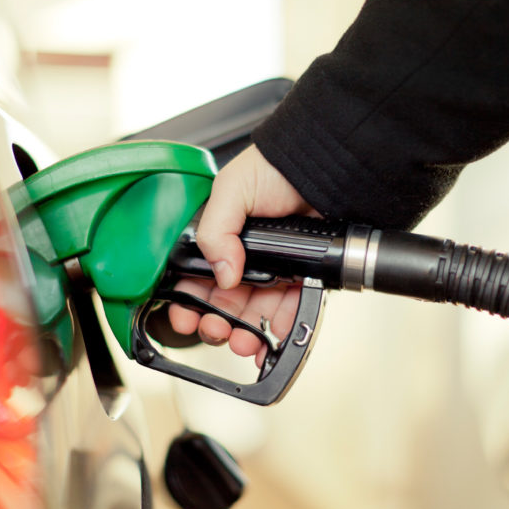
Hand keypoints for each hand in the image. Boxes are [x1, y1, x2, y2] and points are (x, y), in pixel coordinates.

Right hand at [168, 145, 317, 365]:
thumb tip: (222, 274)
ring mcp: (272, 268)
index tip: (185, 318)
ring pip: (253, 311)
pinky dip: (280, 325)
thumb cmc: (276, 166)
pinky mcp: (300, 275)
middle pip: (223, 302)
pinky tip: (272, 334)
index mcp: (219, 237)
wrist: (323, 166)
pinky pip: (288, 307)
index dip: (188, 302)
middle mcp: (243, 256)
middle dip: (216, 324)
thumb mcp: (231, 189)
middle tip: (216, 331)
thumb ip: (215, 230)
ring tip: (243, 342)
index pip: (196, 277)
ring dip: (245, 333)